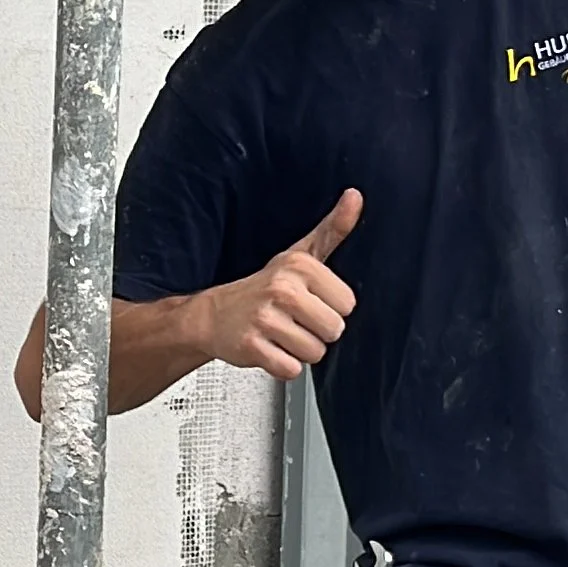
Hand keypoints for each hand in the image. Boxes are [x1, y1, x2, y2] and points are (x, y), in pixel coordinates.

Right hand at [203, 190, 362, 380]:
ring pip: (314, 353)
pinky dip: (282, 366)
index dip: (331, 308)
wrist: (212, 314)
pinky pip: (291, 369)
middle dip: (318, 333)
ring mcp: (265, 318)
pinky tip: (270, 349)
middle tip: (295, 322)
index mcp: (300, 266)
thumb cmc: (262, 287)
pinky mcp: (252, 346)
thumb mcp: (299, 255)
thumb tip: (355, 197)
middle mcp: (282, 289)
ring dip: (300, 351)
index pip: (348, 304)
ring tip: (282, 335)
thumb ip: (332, 230)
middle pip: (334, 330)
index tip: (310, 302)